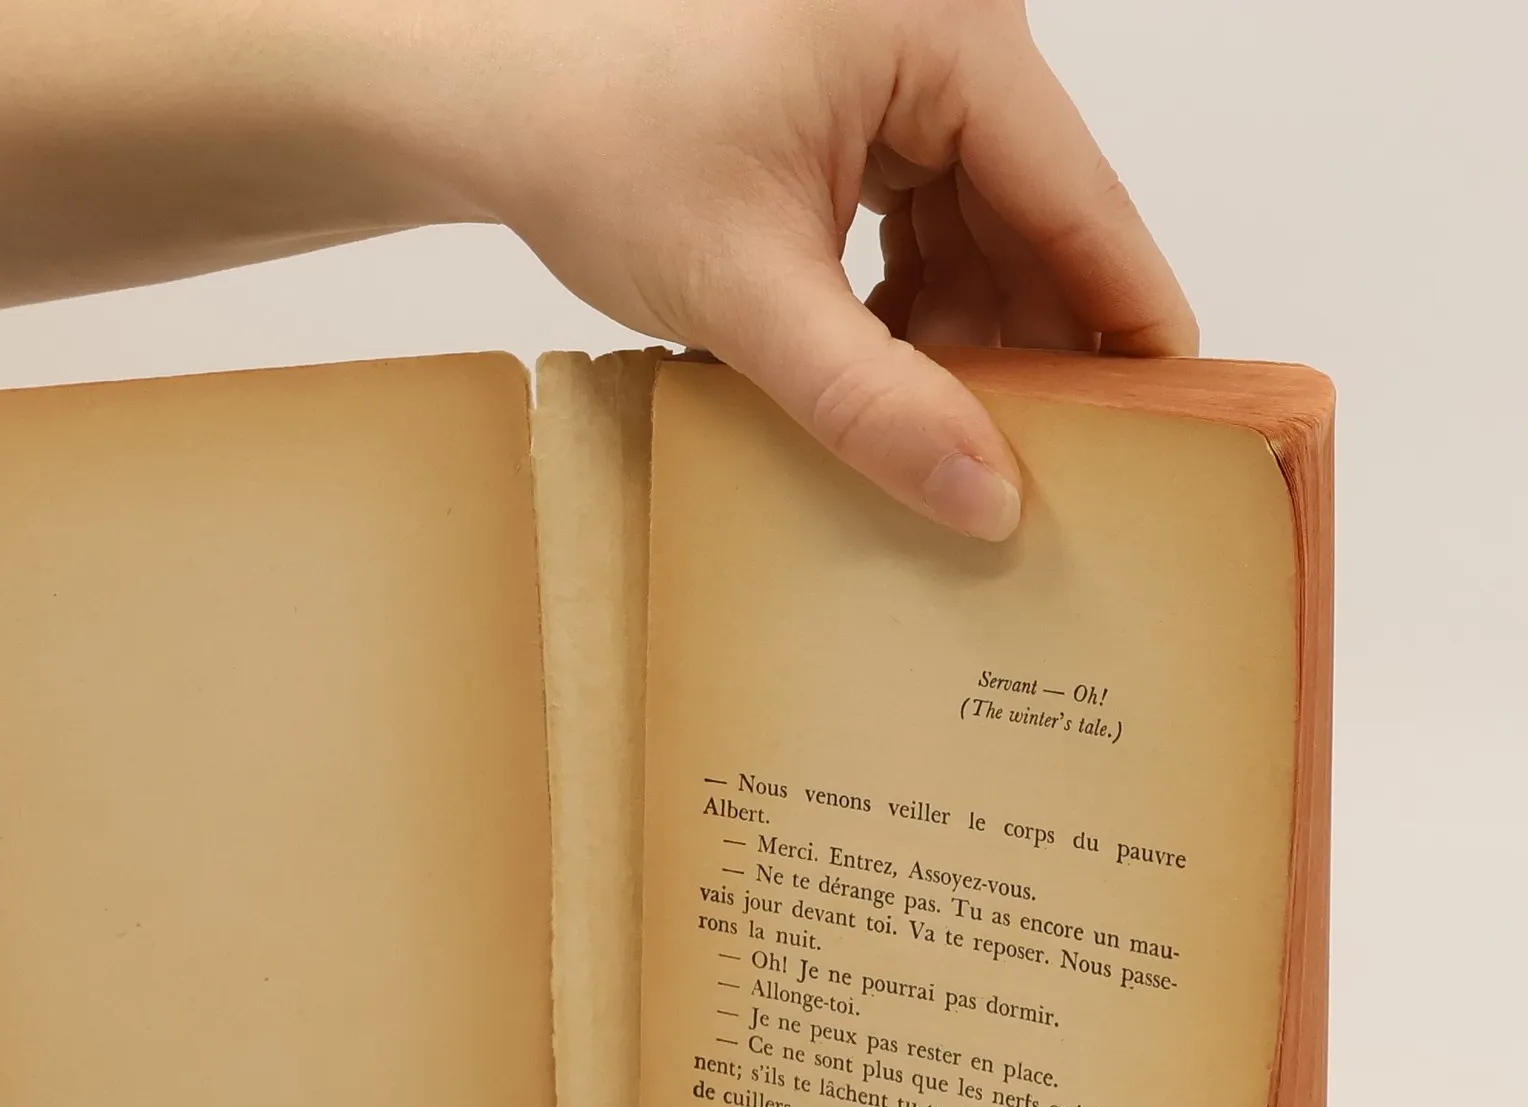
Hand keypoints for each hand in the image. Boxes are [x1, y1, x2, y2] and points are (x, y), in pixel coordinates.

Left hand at [399, 0, 1196, 536]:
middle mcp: (945, 31)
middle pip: (1040, 218)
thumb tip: (987, 500)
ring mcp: (904, 60)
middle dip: (1031, 347)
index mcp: (944, 35)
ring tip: (939, 437)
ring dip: (965, 335)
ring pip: (984, 226)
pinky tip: (881, 372)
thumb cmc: (593, 147)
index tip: (1177, 434)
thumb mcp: (744, 295)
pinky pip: (928, 215)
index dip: (1129, 326)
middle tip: (1040, 476)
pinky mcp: (861, 99)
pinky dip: (914, 302)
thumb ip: (869, 403)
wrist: (488, 96)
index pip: (1082, 201)